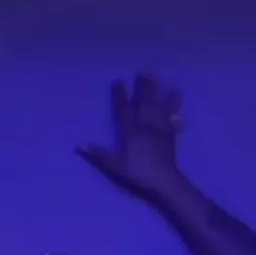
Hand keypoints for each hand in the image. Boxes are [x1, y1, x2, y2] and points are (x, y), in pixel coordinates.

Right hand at [77, 74, 181, 195]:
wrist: (164, 181)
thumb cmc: (138, 174)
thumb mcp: (115, 166)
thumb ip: (99, 154)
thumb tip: (79, 145)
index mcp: (131, 132)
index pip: (124, 110)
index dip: (120, 95)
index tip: (118, 81)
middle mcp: (145, 125)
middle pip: (144, 102)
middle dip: (143, 87)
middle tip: (142, 73)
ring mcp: (160, 128)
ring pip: (158, 104)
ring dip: (158, 90)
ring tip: (158, 78)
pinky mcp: (170, 133)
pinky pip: (172, 114)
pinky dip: (174, 103)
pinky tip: (177, 93)